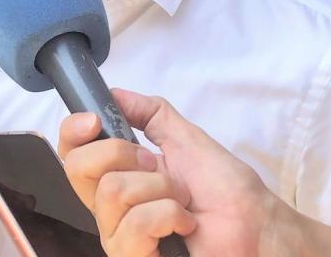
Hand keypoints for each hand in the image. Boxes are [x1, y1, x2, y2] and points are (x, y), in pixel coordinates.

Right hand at [58, 89, 278, 256]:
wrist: (258, 228)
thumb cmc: (227, 192)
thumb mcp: (186, 139)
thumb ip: (150, 113)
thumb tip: (116, 93)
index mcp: (117, 178)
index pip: (72, 155)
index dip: (72, 132)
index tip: (95, 120)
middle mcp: (111, 208)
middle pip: (78, 168)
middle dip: (124, 154)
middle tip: (156, 165)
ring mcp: (120, 237)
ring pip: (111, 191)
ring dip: (159, 188)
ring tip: (181, 201)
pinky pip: (133, 225)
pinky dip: (167, 215)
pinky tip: (184, 224)